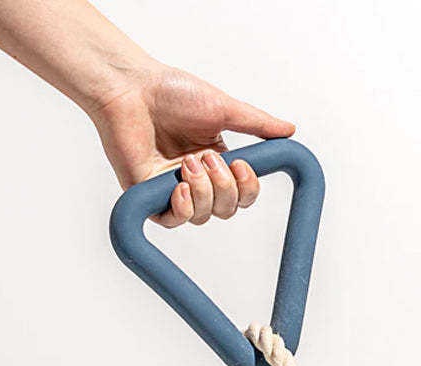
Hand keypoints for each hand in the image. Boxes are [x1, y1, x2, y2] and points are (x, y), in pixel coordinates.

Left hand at [91, 64, 294, 226]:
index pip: (242, 194)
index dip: (247, 188)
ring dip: (202, 191)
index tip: (241, 165)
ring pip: (202, 216)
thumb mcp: (225, 108)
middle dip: (224, 188)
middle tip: (207, 158)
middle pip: (226, 210)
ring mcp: (172, 189)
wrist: (131, 89)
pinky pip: (174, 220)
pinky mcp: (149, 196)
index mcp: (216, 161)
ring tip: (188, 162)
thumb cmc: (171, 92)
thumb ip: (258, 124)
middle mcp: (196, 178)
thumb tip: (289, 131)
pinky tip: (178, 186)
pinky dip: (182, 207)